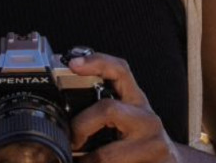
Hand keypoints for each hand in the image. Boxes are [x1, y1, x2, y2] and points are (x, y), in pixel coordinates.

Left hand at [66, 52, 181, 162]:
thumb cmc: (141, 142)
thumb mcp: (127, 120)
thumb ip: (102, 112)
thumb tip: (63, 115)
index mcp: (136, 101)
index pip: (120, 70)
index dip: (97, 62)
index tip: (74, 63)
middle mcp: (147, 119)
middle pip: (108, 109)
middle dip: (80, 126)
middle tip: (71, 141)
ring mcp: (152, 144)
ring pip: (106, 154)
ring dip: (86, 161)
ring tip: (80, 161)